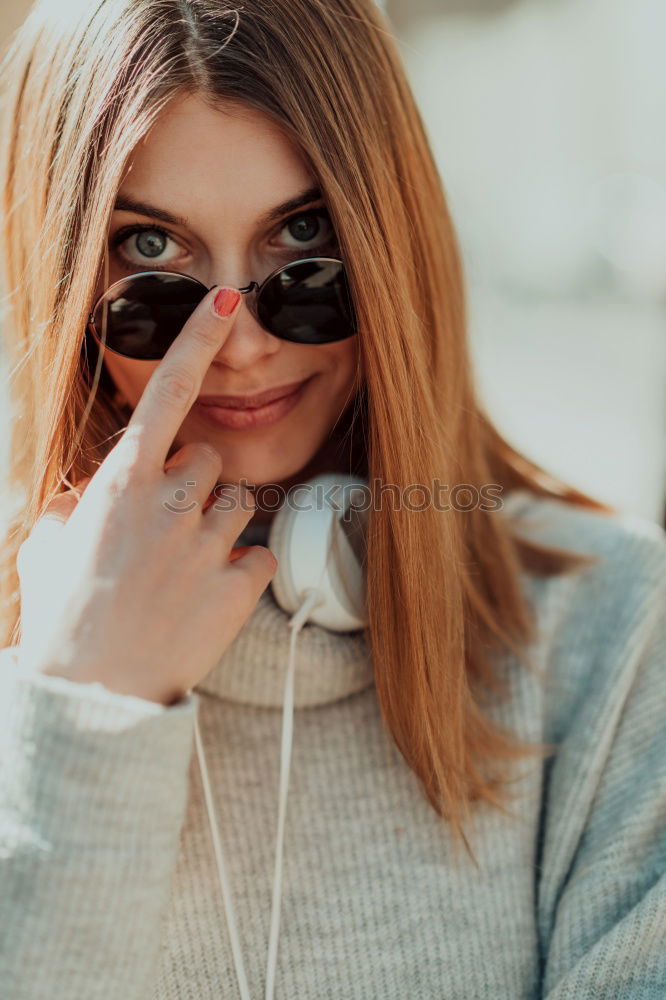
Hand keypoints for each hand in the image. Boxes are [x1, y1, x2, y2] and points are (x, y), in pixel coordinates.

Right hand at [16, 285, 277, 705]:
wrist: (91, 698)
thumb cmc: (61, 620)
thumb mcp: (45, 549)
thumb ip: (72, 505)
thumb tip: (86, 493)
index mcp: (122, 483)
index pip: (168, 391)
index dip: (197, 339)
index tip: (224, 298)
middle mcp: (171, 501)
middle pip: (211, 460)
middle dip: (194, 484)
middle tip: (165, 531)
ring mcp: (208, 544)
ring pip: (239, 503)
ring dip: (218, 525)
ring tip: (182, 568)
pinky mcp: (238, 586)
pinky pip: (257, 557)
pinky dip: (239, 571)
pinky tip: (206, 597)